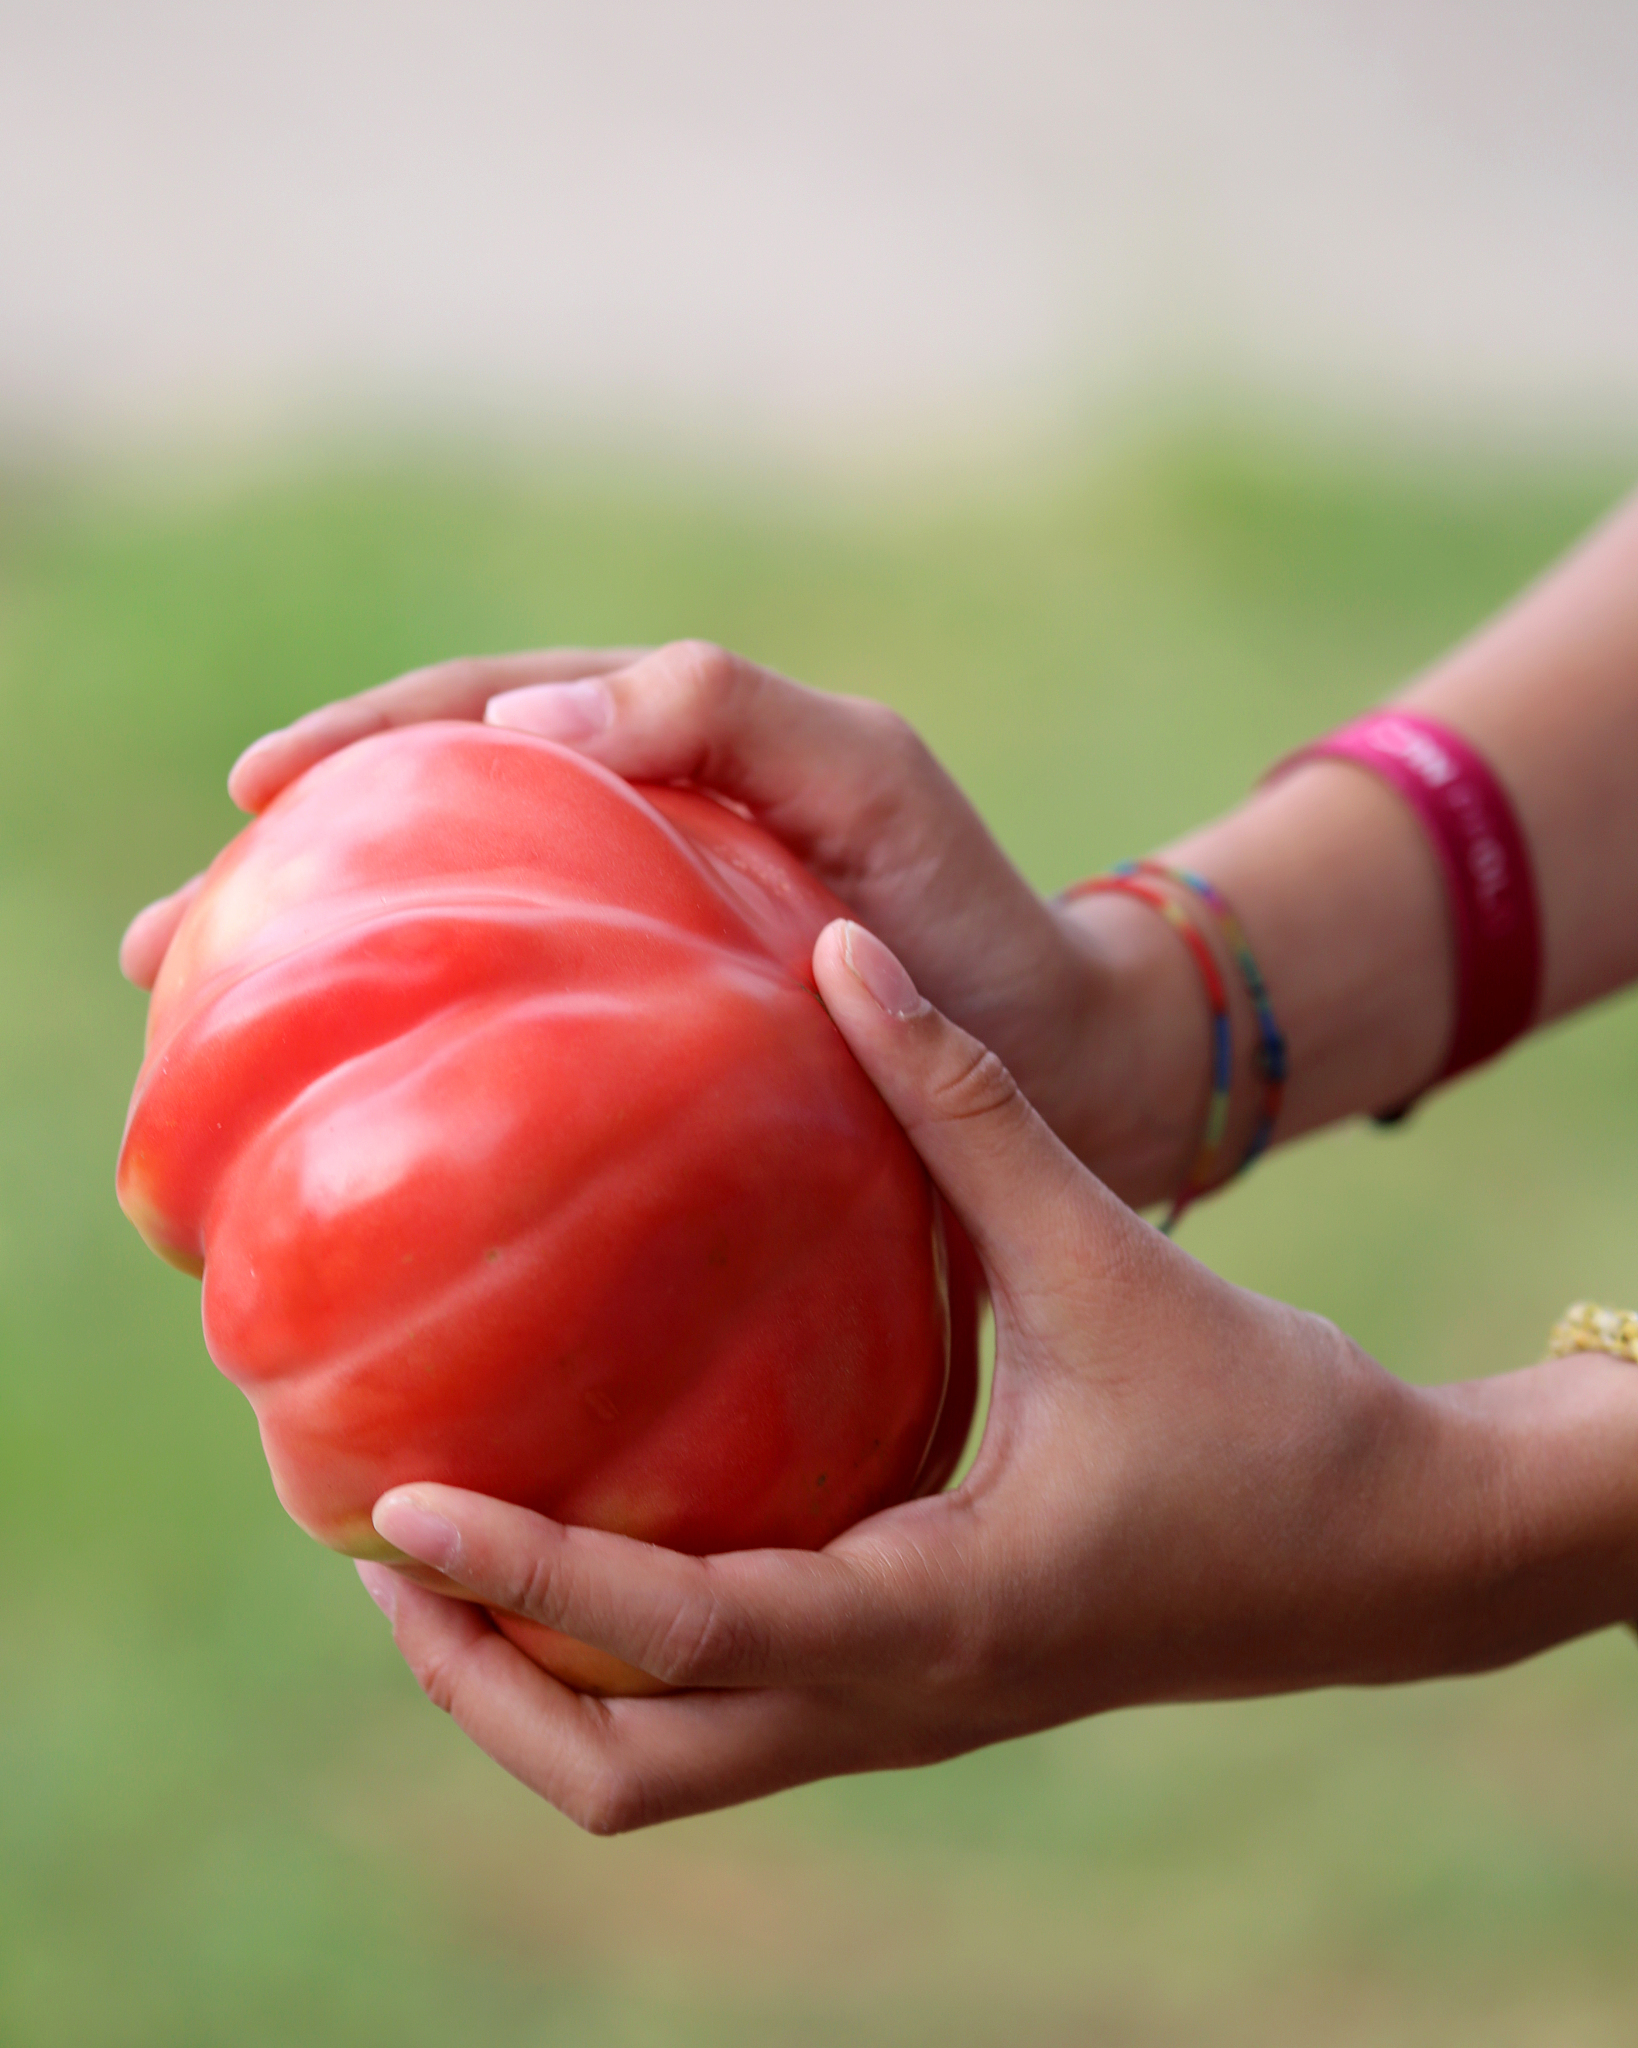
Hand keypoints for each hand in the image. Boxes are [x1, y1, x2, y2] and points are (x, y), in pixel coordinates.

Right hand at [118, 641, 1209, 1204]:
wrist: (1065, 1065)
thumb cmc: (970, 914)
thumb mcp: (867, 775)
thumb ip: (718, 712)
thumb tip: (517, 735)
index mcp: (664, 760)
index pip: (480, 719)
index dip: (358, 747)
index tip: (250, 803)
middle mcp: (634, 853)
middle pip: (434, 845)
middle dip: (295, 885)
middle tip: (166, 954)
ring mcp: (640, 970)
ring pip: (462, 961)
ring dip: (337, 994)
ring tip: (209, 1053)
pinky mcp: (660, 1074)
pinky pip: (525, 1063)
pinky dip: (438, 1087)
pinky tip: (372, 1157)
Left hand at [356, 922, 1637, 1832]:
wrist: (1393, 1551)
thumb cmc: (1269, 1420)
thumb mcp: (1107, 1258)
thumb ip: (970, 1111)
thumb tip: (848, 954)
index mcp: (933, 1616)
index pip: (682, 1636)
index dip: (526, 1578)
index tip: (392, 1507)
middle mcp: (897, 1700)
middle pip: (628, 1775)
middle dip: (485, 1681)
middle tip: (383, 1542)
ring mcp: (906, 1715)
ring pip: (669, 1771)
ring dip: (540, 1687)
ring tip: (448, 1554)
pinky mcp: (922, 1687)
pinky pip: (728, 1717)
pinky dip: (626, 1661)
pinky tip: (601, 1534)